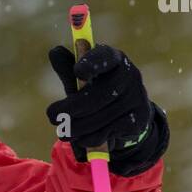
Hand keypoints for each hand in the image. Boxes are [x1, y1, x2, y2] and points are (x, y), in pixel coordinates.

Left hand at [45, 44, 168, 175]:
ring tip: (63, 133)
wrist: (124, 116)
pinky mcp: (138, 119)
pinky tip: (81, 139)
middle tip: (52, 117)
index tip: (77, 72)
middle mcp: (130, 75)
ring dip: (78, 127)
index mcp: (114, 58)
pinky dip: (91, 138)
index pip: (105, 56)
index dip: (92, 63)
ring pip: (103, 116)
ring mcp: (137, 97)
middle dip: (72, 108)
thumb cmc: (95, 91)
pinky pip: (110, 131)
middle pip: (101, 93)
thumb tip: (54, 52)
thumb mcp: (81, 79)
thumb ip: (68, 67)